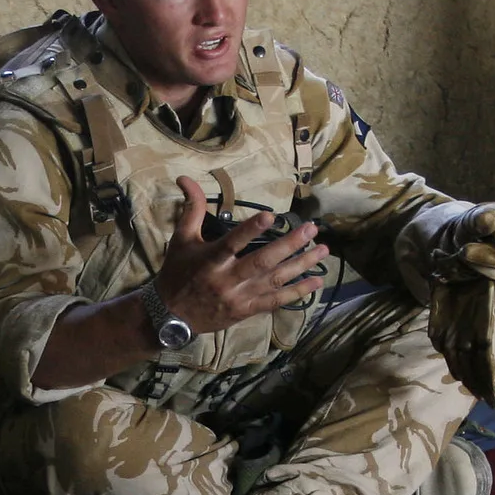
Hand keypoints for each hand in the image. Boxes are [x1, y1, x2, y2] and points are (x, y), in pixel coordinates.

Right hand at [152, 176, 329, 336]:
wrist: (171, 316)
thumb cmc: (177, 273)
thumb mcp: (181, 240)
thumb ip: (191, 209)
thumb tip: (186, 178)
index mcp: (210, 260)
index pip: (232, 242)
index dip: (251, 229)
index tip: (271, 216)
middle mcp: (227, 279)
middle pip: (262, 262)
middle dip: (289, 245)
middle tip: (311, 230)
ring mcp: (239, 297)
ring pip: (275, 280)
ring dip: (301, 265)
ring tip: (323, 251)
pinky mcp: (247, 310)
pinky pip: (275, 301)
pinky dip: (297, 292)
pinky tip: (316, 281)